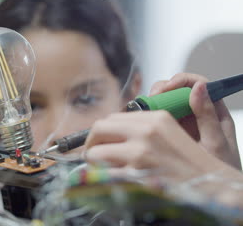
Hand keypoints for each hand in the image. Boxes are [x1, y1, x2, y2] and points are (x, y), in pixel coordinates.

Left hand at [84, 111, 227, 181]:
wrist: (211, 185)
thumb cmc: (190, 162)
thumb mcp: (169, 132)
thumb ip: (142, 127)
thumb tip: (110, 127)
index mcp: (155, 118)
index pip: (112, 117)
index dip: (102, 131)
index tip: (100, 140)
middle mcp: (147, 131)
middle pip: (99, 129)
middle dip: (91, 143)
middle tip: (93, 153)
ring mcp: (140, 153)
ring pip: (96, 152)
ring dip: (93, 162)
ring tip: (100, 168)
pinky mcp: (136, 175)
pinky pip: (105, 174)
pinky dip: (103, 177)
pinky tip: (110, 179)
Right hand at [149, 73, 240, 168]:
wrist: (211, 190)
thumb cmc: (220, 169)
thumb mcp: (216, 144)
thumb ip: (207, 116)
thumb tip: (199, 87)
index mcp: (213, 109)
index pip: (197, 83)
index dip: (180, 81)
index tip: (166, 89)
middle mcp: (196, 111)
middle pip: (176, 89)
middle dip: (161, 91)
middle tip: (151, 102)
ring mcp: (181, 120)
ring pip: (164, 101)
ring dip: (152, 104)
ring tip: (145, 115)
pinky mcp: (169, 130)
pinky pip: (156, 117)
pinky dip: (147, 117)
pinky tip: (142, 125)